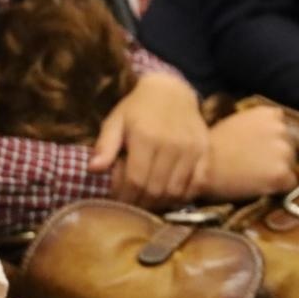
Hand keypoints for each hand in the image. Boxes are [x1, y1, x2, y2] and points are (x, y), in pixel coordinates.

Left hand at [90, 73, 209, 208]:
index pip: (136, 180)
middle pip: (156, 189)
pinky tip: (172, 195)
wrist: (172, 90)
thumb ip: (105, 146)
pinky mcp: (205, 151)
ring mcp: (191, 149)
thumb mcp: (115, 121)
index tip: (118, 203)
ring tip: (150, 202)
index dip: (126, 197)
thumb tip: (93, 169)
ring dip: (162, 202)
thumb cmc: (138, 107)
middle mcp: (171, 145)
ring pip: (177, 190)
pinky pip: (197, 183)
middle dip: (142, 203)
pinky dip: (184, 195)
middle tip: (133, 207)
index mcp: (145, 137)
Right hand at [198, 106, 298, 200]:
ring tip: (253, 177)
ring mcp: (284, 152)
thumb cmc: (211, 148)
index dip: (270, 141)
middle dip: (276, 156)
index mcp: (270, 114)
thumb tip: (269, 138)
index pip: (282, 129)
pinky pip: (289, 184)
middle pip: (289, 147)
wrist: (199, 170)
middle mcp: (281, 129)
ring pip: (291, 166)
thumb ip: (258, 127)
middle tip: (253, 166)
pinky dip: (278, 188)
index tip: (255, 149)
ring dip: (278, 172)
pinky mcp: (283, 174)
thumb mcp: (237, 123)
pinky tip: (258, 186)